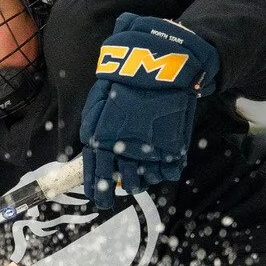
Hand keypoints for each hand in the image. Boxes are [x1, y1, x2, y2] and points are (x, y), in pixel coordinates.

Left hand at [79, 12, 218, 211]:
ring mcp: (149, 151)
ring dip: (144, 178)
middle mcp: (123, 151)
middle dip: (123, 187)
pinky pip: (168, 172)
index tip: (100, 200)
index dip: (98, 192)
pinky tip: (162, 161)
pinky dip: (165, 170)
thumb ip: (94, 132)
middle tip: (127, 184)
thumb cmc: (122, 82)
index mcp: (100, 142)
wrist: (155, 65)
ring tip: (145, 168)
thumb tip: (93, 153)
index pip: (96, 177)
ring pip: (145, 180)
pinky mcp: (171, 147)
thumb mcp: (97, 106)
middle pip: (123, 184)